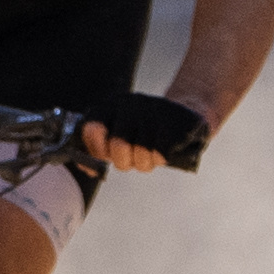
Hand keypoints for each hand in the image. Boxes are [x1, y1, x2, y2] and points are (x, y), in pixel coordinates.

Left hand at [76, 89, 212, 175]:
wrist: (185, 114)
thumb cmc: (144, 130)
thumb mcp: (118, 132)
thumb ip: (98, 148)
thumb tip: (88, 168)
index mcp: (111, 105)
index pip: (92, 129)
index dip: (97, 150)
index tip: (106, 155)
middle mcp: (130, 104)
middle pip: (118, 147)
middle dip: (124, 161)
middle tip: (132, 157)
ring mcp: (153, 112)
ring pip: (141, 155)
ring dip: (145, 162)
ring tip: (149, 153)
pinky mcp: (174, 123)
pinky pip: (160, 155)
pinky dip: (161, 159)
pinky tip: (163, 150)